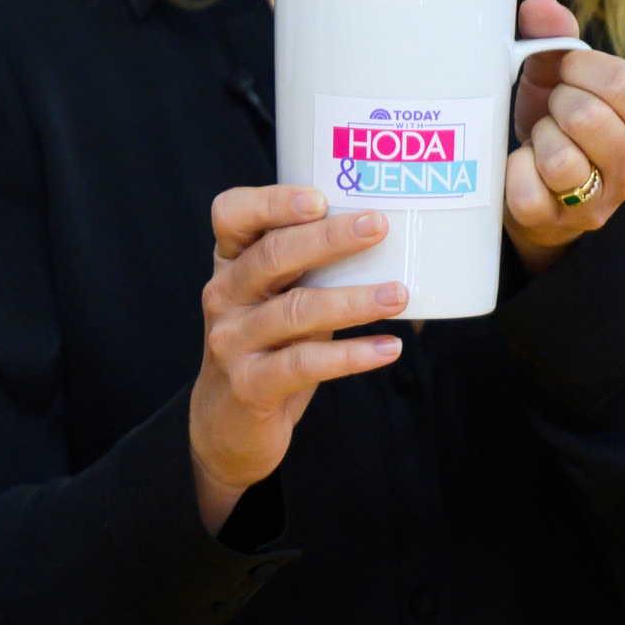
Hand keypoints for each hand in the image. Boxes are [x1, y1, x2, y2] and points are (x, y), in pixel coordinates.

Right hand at [190, 186, 405, 533]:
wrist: (226, 426)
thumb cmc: (266, 348)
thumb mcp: (275, 300)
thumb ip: (309, 270)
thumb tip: (391, 238)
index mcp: (229, 264)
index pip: (231, 215)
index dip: (271, 202)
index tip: (321, 198)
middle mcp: (224, 296)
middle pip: (272, 256)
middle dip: (328, 238)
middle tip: (378, 226)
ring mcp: (232, 341)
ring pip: (295, 310)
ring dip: (353, 300)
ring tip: (400, 294)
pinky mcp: (250, 385)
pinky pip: (305, 364)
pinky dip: (351, 356)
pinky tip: (388, 349)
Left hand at [504, 0, 624, 273]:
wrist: (537, 191)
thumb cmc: (554, 122)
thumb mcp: (560, 77)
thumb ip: (556, 35)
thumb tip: (538, 3)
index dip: (582, 67)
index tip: (564, 71)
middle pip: (590, 118)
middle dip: (556, 102)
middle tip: (550, 108)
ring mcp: (597, 201)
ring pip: (561, 161)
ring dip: (538, 138)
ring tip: (538, 138)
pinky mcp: (555, 225)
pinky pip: (527, 195)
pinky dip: (512, 174)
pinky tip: (517, 166)